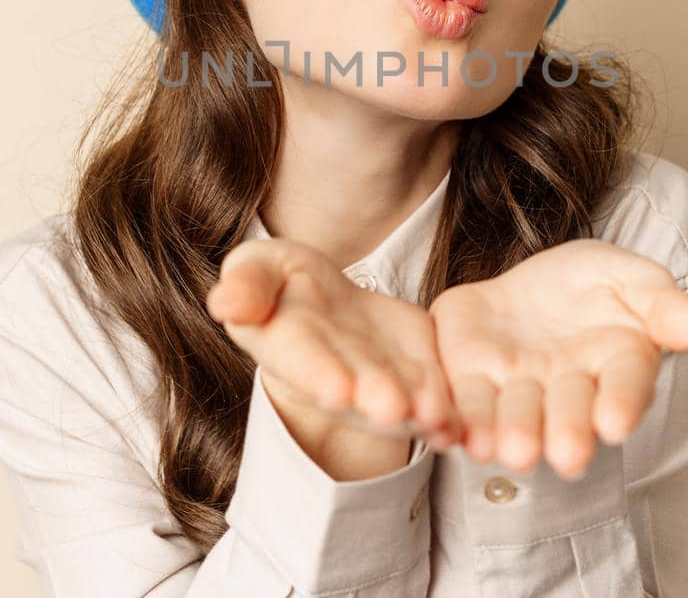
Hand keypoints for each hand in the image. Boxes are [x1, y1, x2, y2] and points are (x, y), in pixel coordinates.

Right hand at [207, 236, 462, 448]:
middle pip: (358, 387)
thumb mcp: (258, 269)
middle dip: (374, 398)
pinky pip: (436, 393)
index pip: (303, 361)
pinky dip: (449, 409)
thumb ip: (247, 285)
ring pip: (401, 399)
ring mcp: (378, 382)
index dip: (320, 374)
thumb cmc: (281, 285)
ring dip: (418, 410)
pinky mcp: (417, 376)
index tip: (337, 390)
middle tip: (392, 408)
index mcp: (288, 346)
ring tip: (436, 416)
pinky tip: (463, 419)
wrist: (324, 304)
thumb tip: (223, 302)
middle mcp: (335, 375)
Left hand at [428, 237, 687, 477]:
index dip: (621, 404)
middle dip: (566, 430)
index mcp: (616, 364)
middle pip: (568, 410)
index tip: (616, 424)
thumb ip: (660, 302)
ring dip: (512, 433)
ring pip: (513, 413)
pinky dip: (461, 417)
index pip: (626, 386)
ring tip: (510, 451)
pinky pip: (463, 398)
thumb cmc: (590, 283)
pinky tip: (459, 434)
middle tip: (565, 456)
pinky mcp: (468, 373)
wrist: (529, 279)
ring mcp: (515, 385)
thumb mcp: (630, 276)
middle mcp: (566, 387)